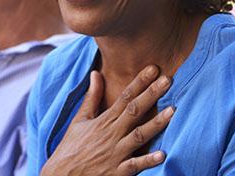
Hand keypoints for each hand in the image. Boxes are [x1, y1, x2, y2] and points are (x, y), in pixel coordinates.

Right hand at [40, 65, 173, 175]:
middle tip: (168, 80)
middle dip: (151, 94)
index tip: (154, 69)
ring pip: (139, 136)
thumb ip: (92, 97)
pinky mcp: (117, 172)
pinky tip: (162, 154)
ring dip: (155, 124)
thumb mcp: (80, 119)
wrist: (61, 175)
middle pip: (134, 111)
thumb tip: (96, 73)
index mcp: (104, 120)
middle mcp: (111, 134)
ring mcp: (115, 153)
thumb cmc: (71, 147)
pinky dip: (147, 160)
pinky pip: (134, 165)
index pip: (124, 97)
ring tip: (173, 111)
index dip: (139, 82)